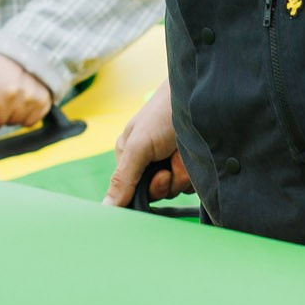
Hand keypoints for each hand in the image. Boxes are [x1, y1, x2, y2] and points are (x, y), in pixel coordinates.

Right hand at [104, 81, 190, 207]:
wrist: (199, 96)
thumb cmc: (163, 114)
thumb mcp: (139, 146)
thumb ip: (123, 178)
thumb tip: (105, 208)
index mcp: (130, 157)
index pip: (132, 191)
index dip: (148, 190)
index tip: (161, 177)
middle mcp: (150, 163)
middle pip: (157, 193)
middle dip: (168, 182)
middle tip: (172, 163)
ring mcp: (172, 164)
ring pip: (176, 189)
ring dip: (183, 175)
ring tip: (184, 151)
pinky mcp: (192, 165)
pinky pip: (193, 184)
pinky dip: (196, 172)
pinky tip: (196, 155)